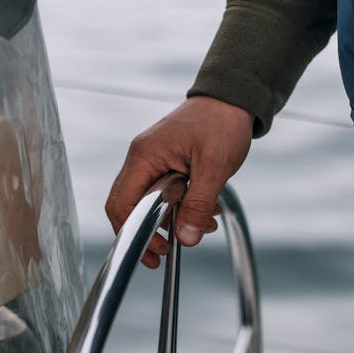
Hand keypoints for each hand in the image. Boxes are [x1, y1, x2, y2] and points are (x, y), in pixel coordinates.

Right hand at [106, 96, 253, 267]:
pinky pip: (162, 192)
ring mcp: (152, 160)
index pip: (121, 204)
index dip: (134, 233)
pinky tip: (204, 213)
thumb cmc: (222, 123)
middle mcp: (141, 158)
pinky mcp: (165, 162)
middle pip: (128, 206)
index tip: (156, 251)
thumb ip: (198, 205)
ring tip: (200, 227)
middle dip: (148, 232)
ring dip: (170, 220)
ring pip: (147, 202)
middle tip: (165, 253)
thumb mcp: (214, 168)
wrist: (232, 99)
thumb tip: (186, 238)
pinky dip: (180, 207)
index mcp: (145, 156)